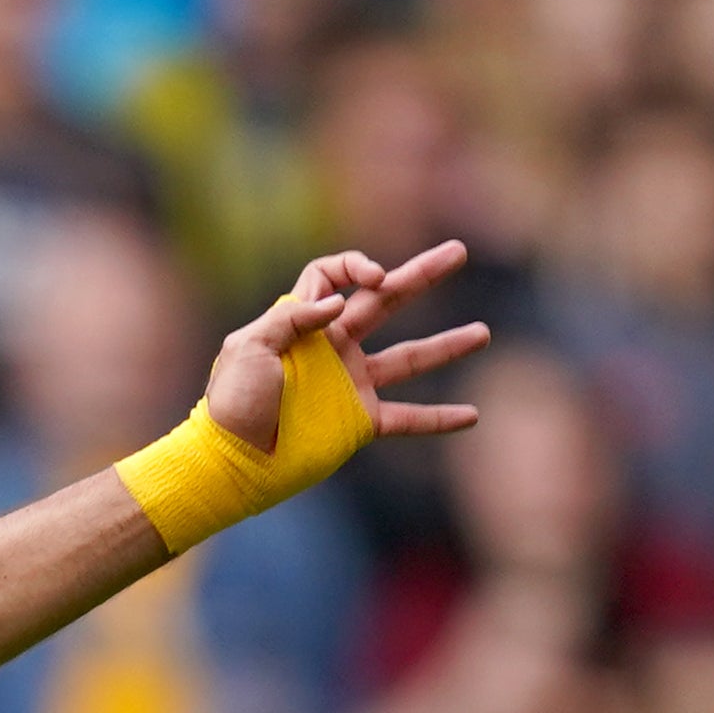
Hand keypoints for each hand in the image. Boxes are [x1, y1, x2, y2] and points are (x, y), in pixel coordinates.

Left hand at [202, 242, 487, 474]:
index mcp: (302, 324)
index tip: (371, 279)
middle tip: (457, 251)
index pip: (331, 275)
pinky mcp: (359, 421)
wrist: (230, 461)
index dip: (352, 267)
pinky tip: (472, 416)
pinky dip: (439, 418)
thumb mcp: (247, 349)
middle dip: (421, 274)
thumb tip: (339, 301)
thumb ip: (291, 317)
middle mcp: (333, 348)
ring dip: (446, 345)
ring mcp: (350, 384)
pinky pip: (408, 417)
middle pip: (385, 301)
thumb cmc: (230, 404)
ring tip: (483, 332)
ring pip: (409, 357)